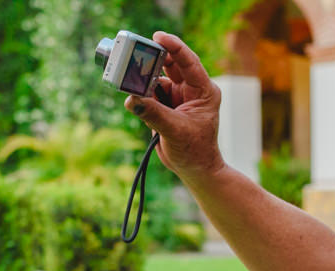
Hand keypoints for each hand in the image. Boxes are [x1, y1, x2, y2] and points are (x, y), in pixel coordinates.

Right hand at [124, 32, 224, 179]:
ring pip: (157, 79)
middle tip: (136, 53)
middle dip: (153, 60)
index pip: (188, 62)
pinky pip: (150, 94)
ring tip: (131, 82)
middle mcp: (191, 90)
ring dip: (144, 80)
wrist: (195, 170)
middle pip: (170, 65)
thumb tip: (132, 99)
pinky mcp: (166, 106)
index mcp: (203, 91)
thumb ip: (153, 114)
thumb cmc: (195, 152)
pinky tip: (136, 99)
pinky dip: (142, 95)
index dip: (173, 46)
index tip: (158, 36)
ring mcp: (178, 97)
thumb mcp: (175, 131)